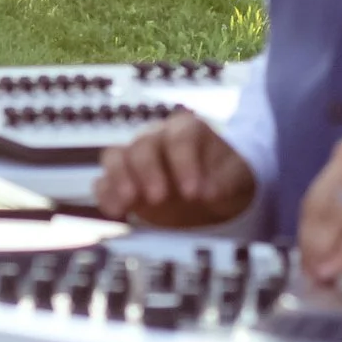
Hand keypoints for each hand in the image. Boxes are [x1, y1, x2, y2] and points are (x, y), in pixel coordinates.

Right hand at [94, 111, 256, 226]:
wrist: (210, 192)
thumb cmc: (224, 176)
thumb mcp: (237, 176)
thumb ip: (225, 181)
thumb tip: (210, 191)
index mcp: (187, 130)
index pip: (181, 137)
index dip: (184, 163)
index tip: (193, 192)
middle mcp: (157, 139)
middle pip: (143, 144)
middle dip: (149, 170)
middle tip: (159, 197)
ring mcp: (136, 160)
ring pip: (116, 156)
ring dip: (120, 178)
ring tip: (129, 201)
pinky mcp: (122, 183)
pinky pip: (104, 181)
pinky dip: (106, 194)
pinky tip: (116, 211)